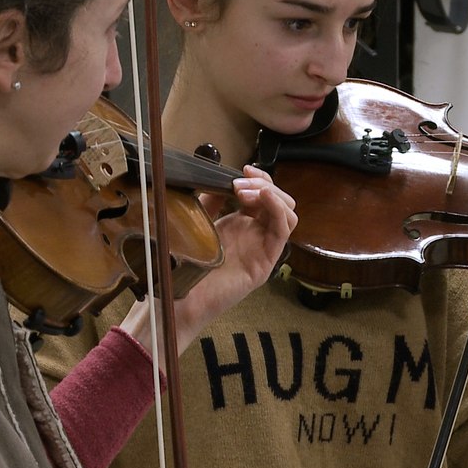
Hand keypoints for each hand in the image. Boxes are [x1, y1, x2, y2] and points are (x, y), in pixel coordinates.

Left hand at [121, 165, 295, 354]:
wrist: (179, 299)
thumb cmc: (184, 265)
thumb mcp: (197, 222)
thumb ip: (209, 201)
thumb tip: (215, 176)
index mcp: (242, 224)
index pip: (265, 194)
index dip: (259, 178)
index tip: (242, 168)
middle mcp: (256, 235)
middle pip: (280, 201)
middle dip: (264, 184)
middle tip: (239, 183)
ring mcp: (263, 249)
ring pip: (288, 214)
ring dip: (271, 195)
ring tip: (246, 193)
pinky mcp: (265, 263)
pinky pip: (283, 232)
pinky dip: (278, 210)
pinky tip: (263, 199)